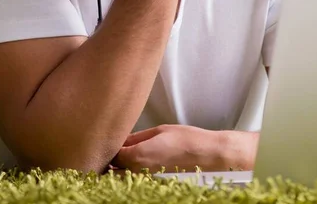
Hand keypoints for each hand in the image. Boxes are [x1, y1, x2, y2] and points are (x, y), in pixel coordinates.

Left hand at [112, 125, 258, 172]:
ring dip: (120, 170)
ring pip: (123, 179)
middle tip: (111, 148)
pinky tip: (137, 166)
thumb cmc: (186, 140)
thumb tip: (121, 138)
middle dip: (111, 161)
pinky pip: (137, 181)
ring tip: (123, 157)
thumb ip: (136, 137)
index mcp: (137, 156)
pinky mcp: (155, 185)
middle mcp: (139, 173)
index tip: (108, 138)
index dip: (108, 146)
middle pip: (113, 171)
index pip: (111, 155)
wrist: (208, 157)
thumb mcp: (158, 131)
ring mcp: (147, 181)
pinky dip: (133, 175)